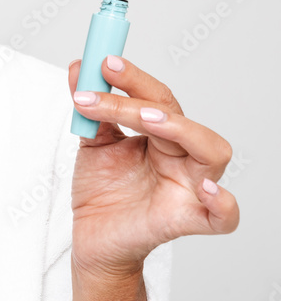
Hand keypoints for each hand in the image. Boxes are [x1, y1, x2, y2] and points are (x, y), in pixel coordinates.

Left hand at [66, 56, 239, 279]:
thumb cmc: (102, 190)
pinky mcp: (188, 220)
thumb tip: (77, 66)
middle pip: (178, 118)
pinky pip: (223, 217)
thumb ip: (89, 108)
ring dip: (181, 129)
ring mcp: (189, 187)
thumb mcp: (92, 143)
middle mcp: (182, 157)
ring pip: (212, 151)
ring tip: (147, 118)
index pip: (156, 98)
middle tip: (105, 87)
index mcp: (162, 136)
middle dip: (141, 98)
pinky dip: (224, 203)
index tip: (103, 62)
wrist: (92, 238)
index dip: (132, 78)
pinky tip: (207, 188)